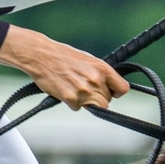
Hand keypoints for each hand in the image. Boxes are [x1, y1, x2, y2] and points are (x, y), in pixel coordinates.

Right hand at [0, 25, 128, 109]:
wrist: (41, 55)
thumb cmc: (63, 56)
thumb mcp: (88, 60)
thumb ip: (100, 74)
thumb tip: (110, 86)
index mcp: (102, 68)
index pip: (123, 88)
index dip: (116, 92)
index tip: (111, 92)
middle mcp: (95, 80)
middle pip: (106, 101)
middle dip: (98, 98)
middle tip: (85, 89)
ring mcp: (84, 91)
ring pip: (94, 107)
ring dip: (86, 102)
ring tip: (74, 89)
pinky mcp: (71, 99)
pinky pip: (77, 108)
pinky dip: (72, 102)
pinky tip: (64, 90)